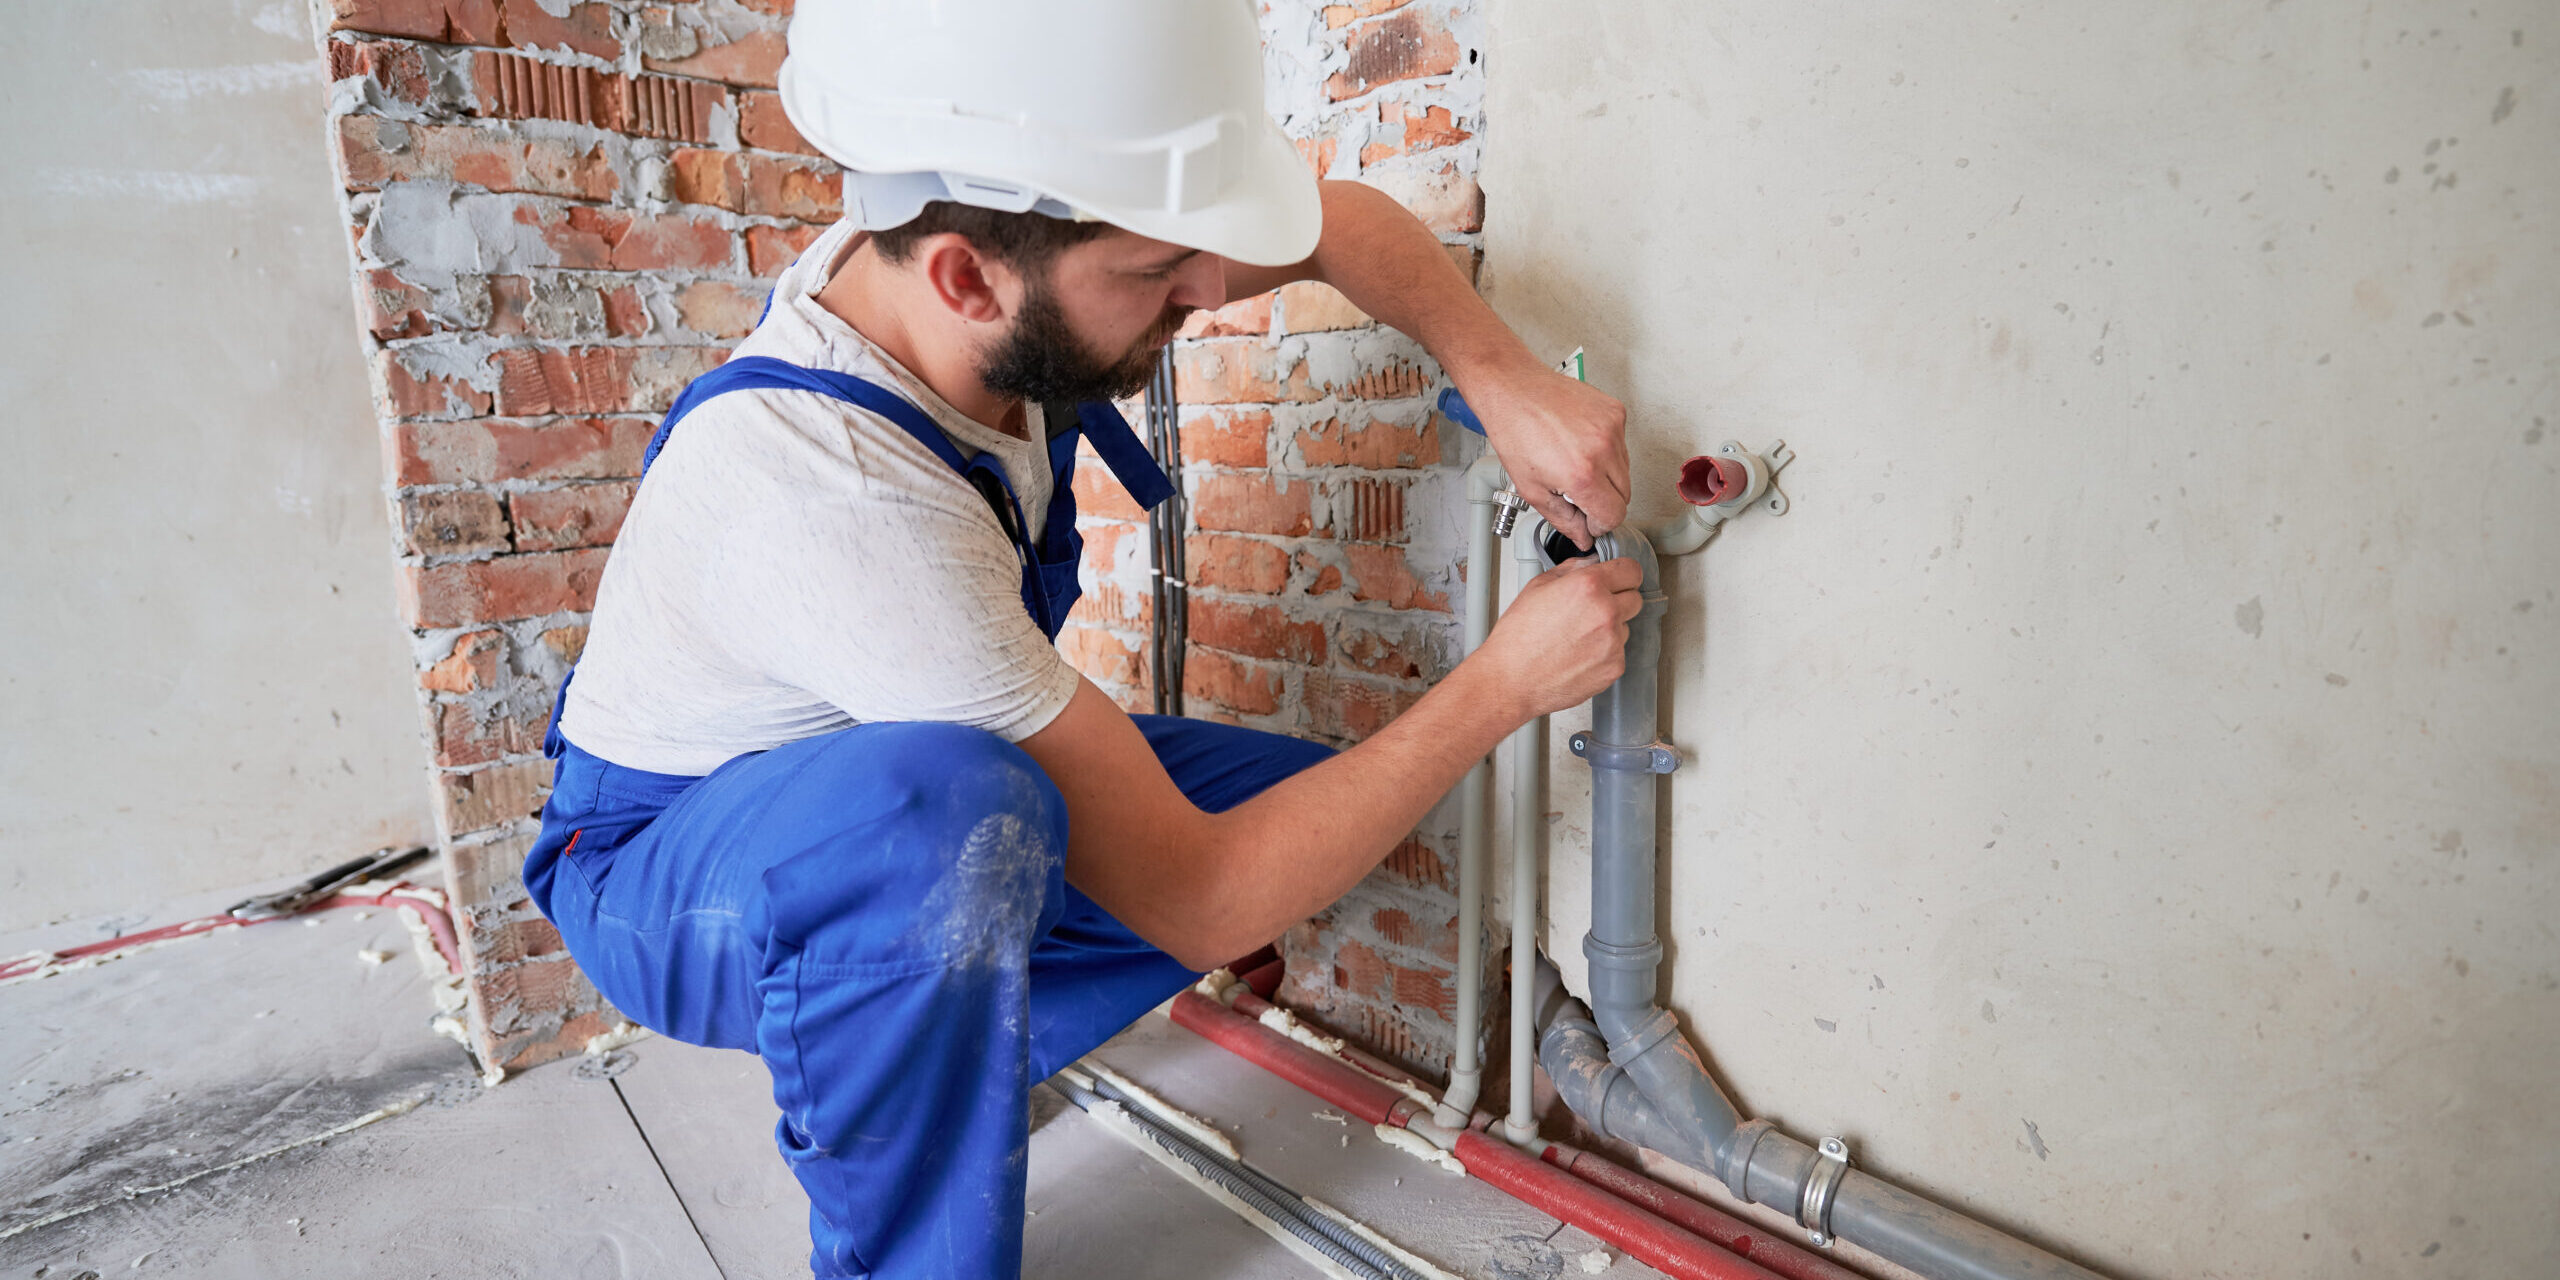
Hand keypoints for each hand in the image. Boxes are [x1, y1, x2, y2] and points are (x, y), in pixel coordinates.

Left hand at [1470, 363, 1630, 548]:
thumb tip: (1583, 537)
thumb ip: (1563, 520)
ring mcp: (1612, 428)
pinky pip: (1622, 444)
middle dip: (1603, 501)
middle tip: (1577, 493)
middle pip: (1624, 496)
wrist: (1514, 390)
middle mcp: (1603, 450)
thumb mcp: (1532, 489)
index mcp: (1582, 474)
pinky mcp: (1615, 411)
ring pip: (1626, 471)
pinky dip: (1606, 450)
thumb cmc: (1515, 432)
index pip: (1614, 515)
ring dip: (1606, 476)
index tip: (1588, 520)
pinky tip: (1581, 443)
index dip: (1599, 524)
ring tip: (1575, 463)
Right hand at [1475, 556, 1644, 718]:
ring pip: (1625, 627)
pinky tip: (1578, 654)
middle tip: (1592, 610)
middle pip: (1635, 598)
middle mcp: (1606, 612)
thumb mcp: (1537, 588)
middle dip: (1618, 600)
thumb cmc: (1517, 638)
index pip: (1631, 570)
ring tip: (1577, 637)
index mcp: (1588, 586)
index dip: (1624, 574)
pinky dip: (1604, 653)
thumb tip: (1590, 563)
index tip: (1620, 580)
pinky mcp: (1614, 667)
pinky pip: (1618, 652)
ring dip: (1610, 628)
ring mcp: (1613, 642)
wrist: (1511, 680)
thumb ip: (1571, 569)